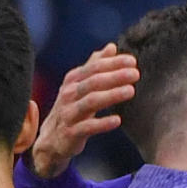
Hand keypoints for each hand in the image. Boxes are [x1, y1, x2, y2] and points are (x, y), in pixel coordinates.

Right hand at [30, 44, 138, 177]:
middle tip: (135, 74)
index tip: (132, 62)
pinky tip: (117, 120)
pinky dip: (102, 123)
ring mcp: (68, 114)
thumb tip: (111, 47)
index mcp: (72, 80)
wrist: (51, 140)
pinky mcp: (70, 133)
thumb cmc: (70, 109)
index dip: (113, 63)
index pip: (94, 67)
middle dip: (115, 76)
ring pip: (90, 102)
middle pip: (93, 82)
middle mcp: (68, 94)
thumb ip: (94, 67)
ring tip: (131, 91)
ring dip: (111, 95)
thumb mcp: (80, 86)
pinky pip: (87, 127)